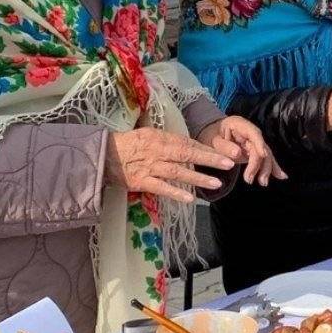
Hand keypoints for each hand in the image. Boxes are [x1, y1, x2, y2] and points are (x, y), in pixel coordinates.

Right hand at [104, 128, 235, 202]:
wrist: (102, 155)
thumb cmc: (128, 144)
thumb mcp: (147, 134)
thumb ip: (167, 139)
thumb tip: (188, 142)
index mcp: (160, 137)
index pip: (187, 142)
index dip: (206, 148)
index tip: (224, 152)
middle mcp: (157, 150)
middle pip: (187, 153)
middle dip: (209, 158)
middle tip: (229, 163)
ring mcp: (150, 167)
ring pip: (177, 171)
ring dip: (198, 177)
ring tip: (216, 183)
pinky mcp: (141, 181)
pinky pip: (161, 188)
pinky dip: (176, 193)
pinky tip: (190, 198)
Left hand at [197, 116, 285, 185]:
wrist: (212, 132)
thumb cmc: (210, 134)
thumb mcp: (212, 140)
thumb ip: (224, 146)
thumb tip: (237, 153)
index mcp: (240, 125)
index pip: (253, 133)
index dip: (259, 144)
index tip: (262, 156)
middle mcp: (251, 132)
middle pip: (260, 147)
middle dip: (259, 164)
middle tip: (250, 180)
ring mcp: (255, 141)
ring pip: (265, 155)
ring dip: (266, 169)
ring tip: (262, 183)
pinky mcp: (255, 150)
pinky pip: (265, 158)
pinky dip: (272, 168)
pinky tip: (281, 176)